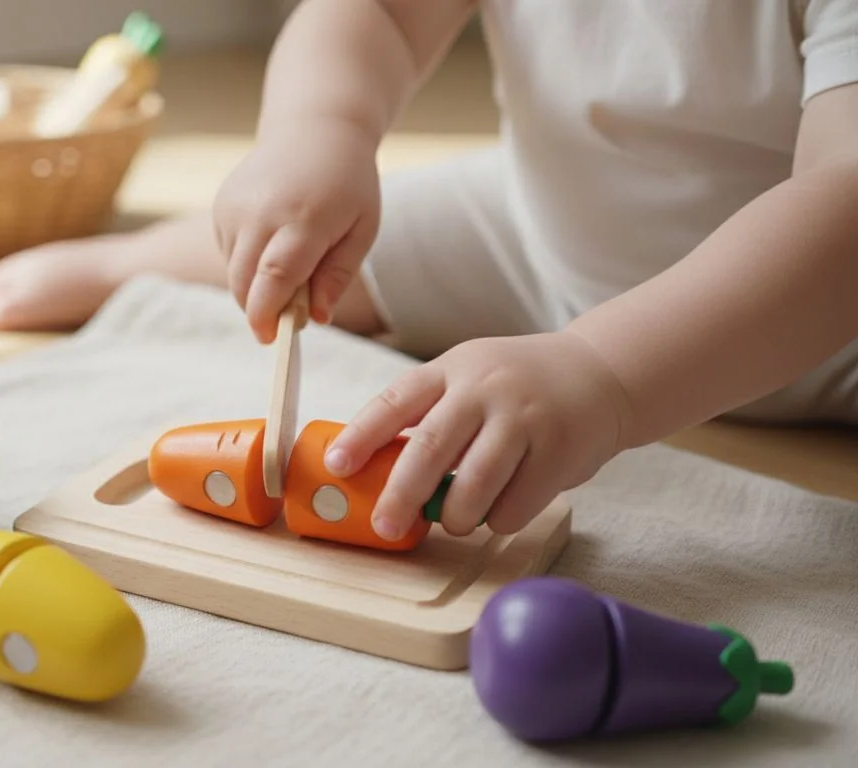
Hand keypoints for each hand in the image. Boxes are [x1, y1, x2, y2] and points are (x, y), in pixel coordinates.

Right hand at [211, 119, 381, 341]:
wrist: (313, 129)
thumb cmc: (348, 184)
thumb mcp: (362, 229)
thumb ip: (338, 275)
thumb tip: (316, 318)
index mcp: (304, 218)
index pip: (275, 275)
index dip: (268, 313)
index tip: (271, 338)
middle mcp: (262, 212)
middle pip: (245, 282)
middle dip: (261, 309)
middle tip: (288, 316)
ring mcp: (236, 207)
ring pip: (234, 272)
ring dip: (256, 285)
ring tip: (291, 262)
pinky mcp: (222, 206)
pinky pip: (229, 254)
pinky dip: (248, 262)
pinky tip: (273, 239)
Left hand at [323, 331, 634, 536]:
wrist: (601, 373)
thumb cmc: (516, 388)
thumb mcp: (468, 378)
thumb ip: (428, 415)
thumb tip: (373, 471)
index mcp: (451, 370)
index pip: (395, 402)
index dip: (361, 436)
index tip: (336, 465)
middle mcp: (484, 389)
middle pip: (430, 448)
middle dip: (401, 494)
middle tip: (385, 526)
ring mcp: (523, 419)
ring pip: (473, 485)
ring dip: (455, 515)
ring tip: (453, 520)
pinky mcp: (558, 451)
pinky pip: (515, 505)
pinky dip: (498, 520)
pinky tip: (499, 509)